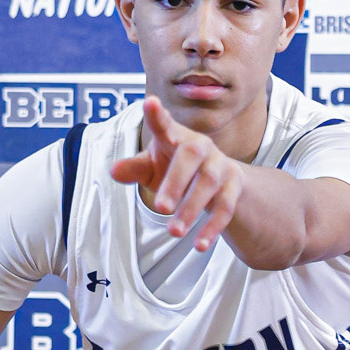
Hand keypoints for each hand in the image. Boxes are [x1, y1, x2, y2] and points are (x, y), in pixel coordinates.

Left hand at [111, 96, 245, 251]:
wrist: (218, 179)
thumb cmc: (175, 168)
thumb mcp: (152, 168)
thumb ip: (134, 169)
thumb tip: (114, 171)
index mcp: (176, 137)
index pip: (165, 125)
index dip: (158, 115)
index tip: (150, 103)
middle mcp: (201, 146)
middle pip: (191, 156)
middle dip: (176, 181)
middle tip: (161, 208)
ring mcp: (220, 164)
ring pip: (209, 184)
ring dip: (192, 209)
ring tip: (174, 233)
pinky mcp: (235, 185)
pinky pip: (226, 207)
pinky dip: (213, 227)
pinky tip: (199, 245)